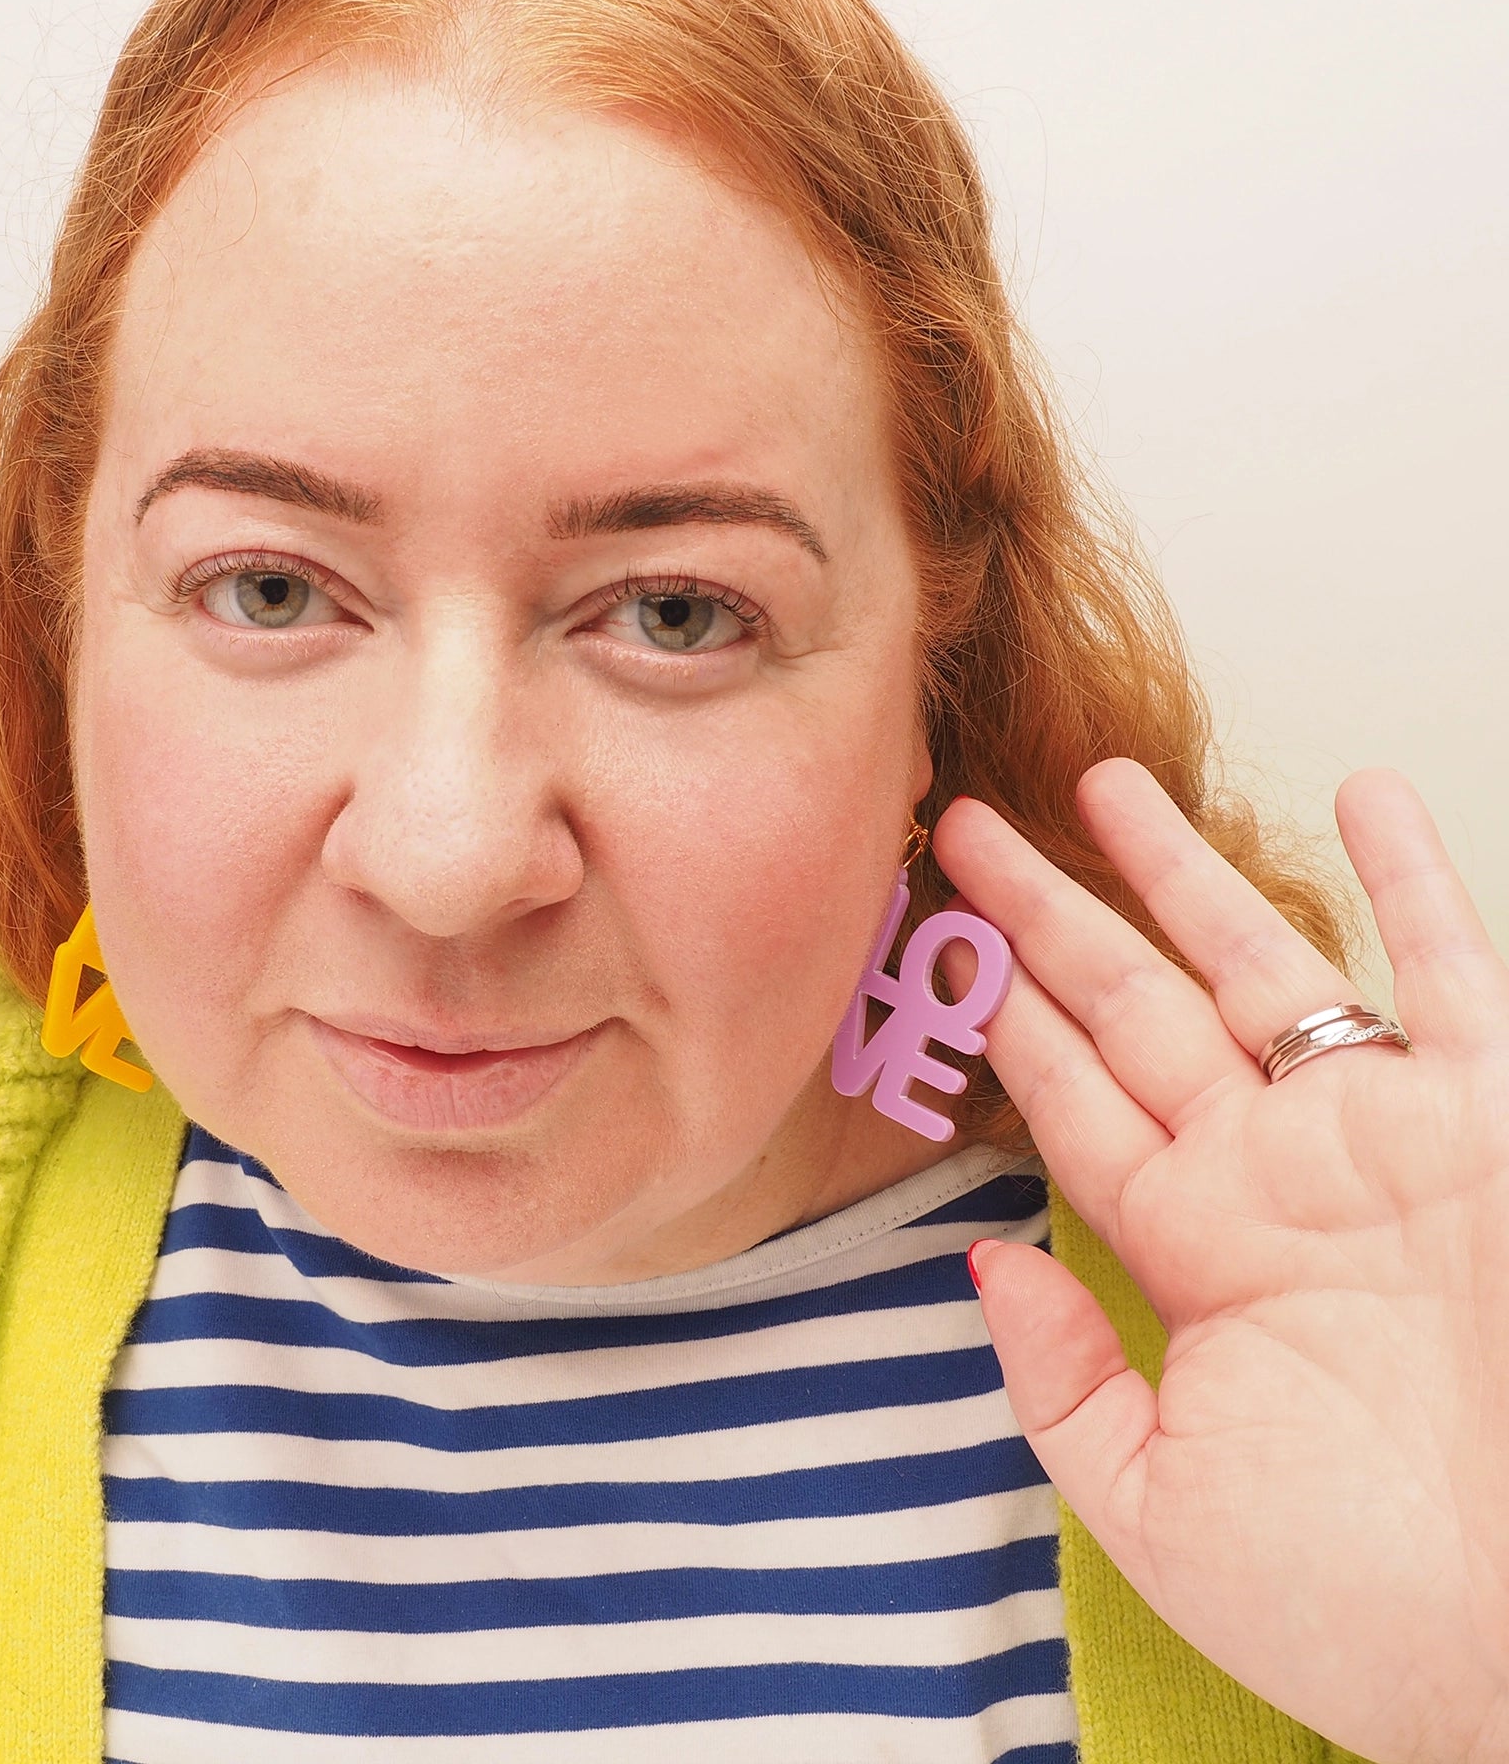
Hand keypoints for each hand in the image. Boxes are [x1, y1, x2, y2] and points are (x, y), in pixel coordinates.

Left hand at [935, 761, 1508, 1763]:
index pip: (1071, 1098)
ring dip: (1183, 869)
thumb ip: (1061, 1381)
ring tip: (1103, 778)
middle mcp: (1271, 1174)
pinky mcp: (1490, 1127)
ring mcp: (1381, 1139)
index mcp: (1190, 1252)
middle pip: (1129, 1004)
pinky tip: (1368, 791)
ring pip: (1261, 962)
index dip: (1000, 1012)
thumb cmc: (1367, 1606)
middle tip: (961, 822)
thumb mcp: (1163, 1509)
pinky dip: (1417, 881)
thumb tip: (981, 1264)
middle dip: (1045, 911)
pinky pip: (1455, 975)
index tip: (932, 933)